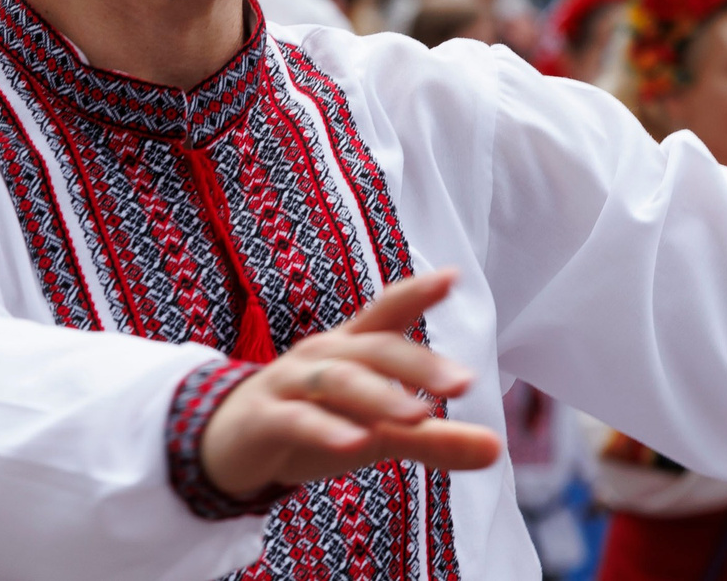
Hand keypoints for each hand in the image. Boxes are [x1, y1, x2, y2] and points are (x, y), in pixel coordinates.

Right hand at [199, 268, 501, 500]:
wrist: (227, 447)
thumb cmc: (315, 425)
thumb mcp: (378, 433)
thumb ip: (435, 441)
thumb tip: (499, 451)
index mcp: (353, 347)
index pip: (388, 312)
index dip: (418, 292)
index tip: (454, 276)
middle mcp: (324, 355)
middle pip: (375, 349)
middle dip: (419, 364)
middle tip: (463, 382)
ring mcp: (290, 384)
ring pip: (338, 381)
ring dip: (379, 396)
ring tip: (418, 416)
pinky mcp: (263, 420)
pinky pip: (295, 420)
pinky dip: (324, 430)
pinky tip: (352, 445)